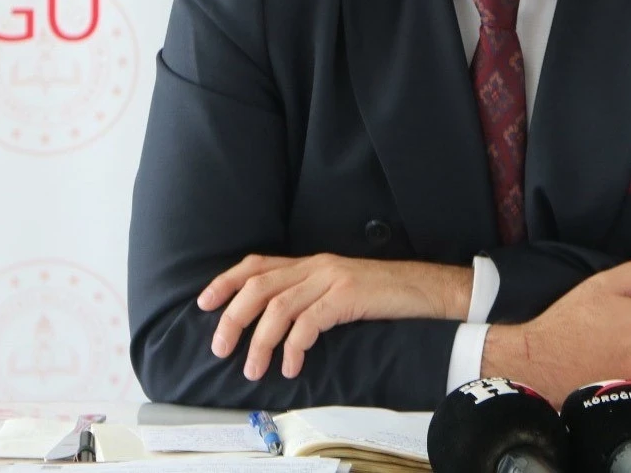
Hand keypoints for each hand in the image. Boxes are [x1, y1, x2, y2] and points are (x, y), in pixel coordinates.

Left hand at [197, 253, 473, 380]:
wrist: (426, 290)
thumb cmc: (384, 295)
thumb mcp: (340, 290)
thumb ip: (310, 297)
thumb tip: (274, 324)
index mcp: (312, 262)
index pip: (258, 264)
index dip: (227, 281)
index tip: (204, 303)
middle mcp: (318, 265)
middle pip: (259, 285)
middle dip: (232, 317)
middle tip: (221, 347)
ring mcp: (332, 278)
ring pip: (279, 307)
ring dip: (260, 341)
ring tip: (255, 368)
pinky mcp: (348, 295)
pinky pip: (309, 322)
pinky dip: (293, 347)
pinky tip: (291, 366)